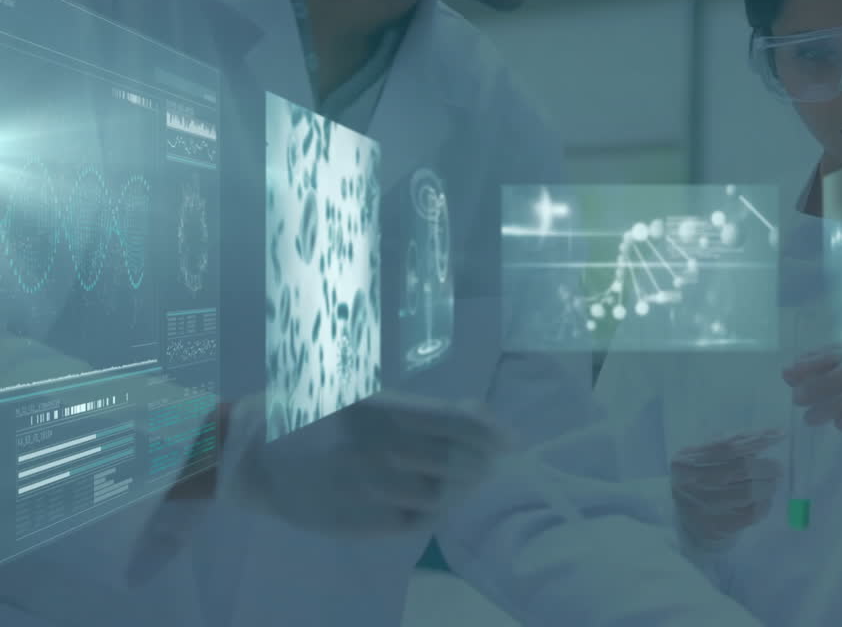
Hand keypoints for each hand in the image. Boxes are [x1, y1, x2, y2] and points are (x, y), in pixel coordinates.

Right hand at [239, 392, 509, 535]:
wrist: (252, 454)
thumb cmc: (312, 411)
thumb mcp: (364, 397)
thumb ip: (421, 410)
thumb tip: (477, 414)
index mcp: (381, 414)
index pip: (457, 425)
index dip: (492, 433)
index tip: (511, 439)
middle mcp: (379, 454)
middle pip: (457, 463)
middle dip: (483, 462)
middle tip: (492, 460)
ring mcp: (370, 493)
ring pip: (441, 496)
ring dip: (464, 487)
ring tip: (469, 479)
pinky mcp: (360, 523)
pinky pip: (414, 521)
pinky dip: (435, 510)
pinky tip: (437, 498)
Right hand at [670, 430, 783, 552]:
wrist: (684, 518)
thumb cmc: (700, 476)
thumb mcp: (705, 454)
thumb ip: (732, 442)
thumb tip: (772, 433)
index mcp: (686, 460)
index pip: (728, 446)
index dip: (756, 439)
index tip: (780, 435)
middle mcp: (691, 483)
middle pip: (742, 468)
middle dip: (767, 465)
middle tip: (776, 467)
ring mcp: (703, 507)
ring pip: (750, 492)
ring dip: (768, 484)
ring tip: (770, 482)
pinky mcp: (716, 528)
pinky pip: (752, 514)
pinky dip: (765, 503)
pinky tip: (764, 499)